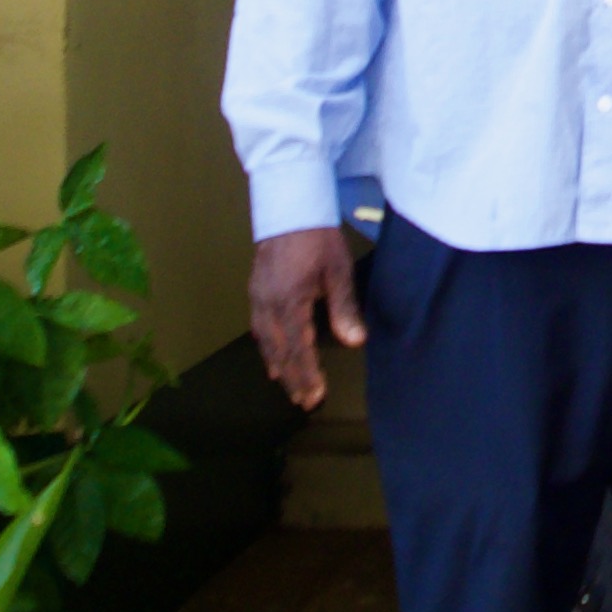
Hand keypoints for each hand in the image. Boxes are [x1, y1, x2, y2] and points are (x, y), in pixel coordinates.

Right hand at [246, 225, 364, 407]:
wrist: (289, 208)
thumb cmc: (317, 238)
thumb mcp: (338, 271)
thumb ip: (344, 308)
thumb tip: (355, 342)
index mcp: (289, 302)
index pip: (299, 348)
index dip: (308, 374)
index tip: (316, 395)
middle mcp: (268, 305)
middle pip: (280, 351)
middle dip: (293, 379)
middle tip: (305, 402)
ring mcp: (259, 298)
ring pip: (266, 342)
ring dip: (279, 366)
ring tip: (289, 388)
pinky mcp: (256, 291)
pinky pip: (258, 328)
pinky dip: (266, 348)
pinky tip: (272, 359)